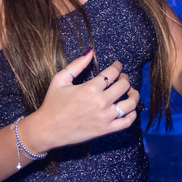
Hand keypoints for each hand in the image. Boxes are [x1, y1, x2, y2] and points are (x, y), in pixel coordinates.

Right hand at [25, 50, 139, 152]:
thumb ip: (76, 65)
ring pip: (130, 104)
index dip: (118, 66)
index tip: (118, 65)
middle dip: (125, 79)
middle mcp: (100, 102)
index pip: (113, 73)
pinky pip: (127, 122)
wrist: (47, 130)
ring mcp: (105, 117)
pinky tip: (129, 109)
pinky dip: (133, 115)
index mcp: (90, 88)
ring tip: (131, 92)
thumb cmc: (52, 104)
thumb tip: (91, 51)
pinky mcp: (106, 130)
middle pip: (124, 86)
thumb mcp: (60, 80)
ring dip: (134, 95)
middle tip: (122, 78)